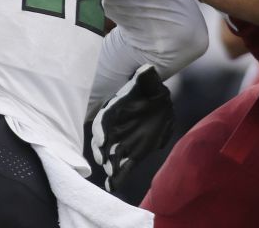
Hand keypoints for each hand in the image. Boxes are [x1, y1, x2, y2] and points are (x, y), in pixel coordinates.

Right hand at [87, 65, 173, 191]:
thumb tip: (146, 70)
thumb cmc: (150, 88)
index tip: (101, 140)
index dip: (100, 130)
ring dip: (109, 165)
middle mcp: (115, 127)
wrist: (157, 100)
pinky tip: (111, 187)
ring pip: (111, 155)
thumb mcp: (149, 80)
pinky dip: (117, 177)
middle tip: (104, 161)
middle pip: (103, 141)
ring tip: (111, 174)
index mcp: (115, 109)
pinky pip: (123, 166)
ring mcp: (122, 141)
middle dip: (102, 151)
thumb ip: (146, 77)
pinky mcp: (133, 152)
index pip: (104, 120)